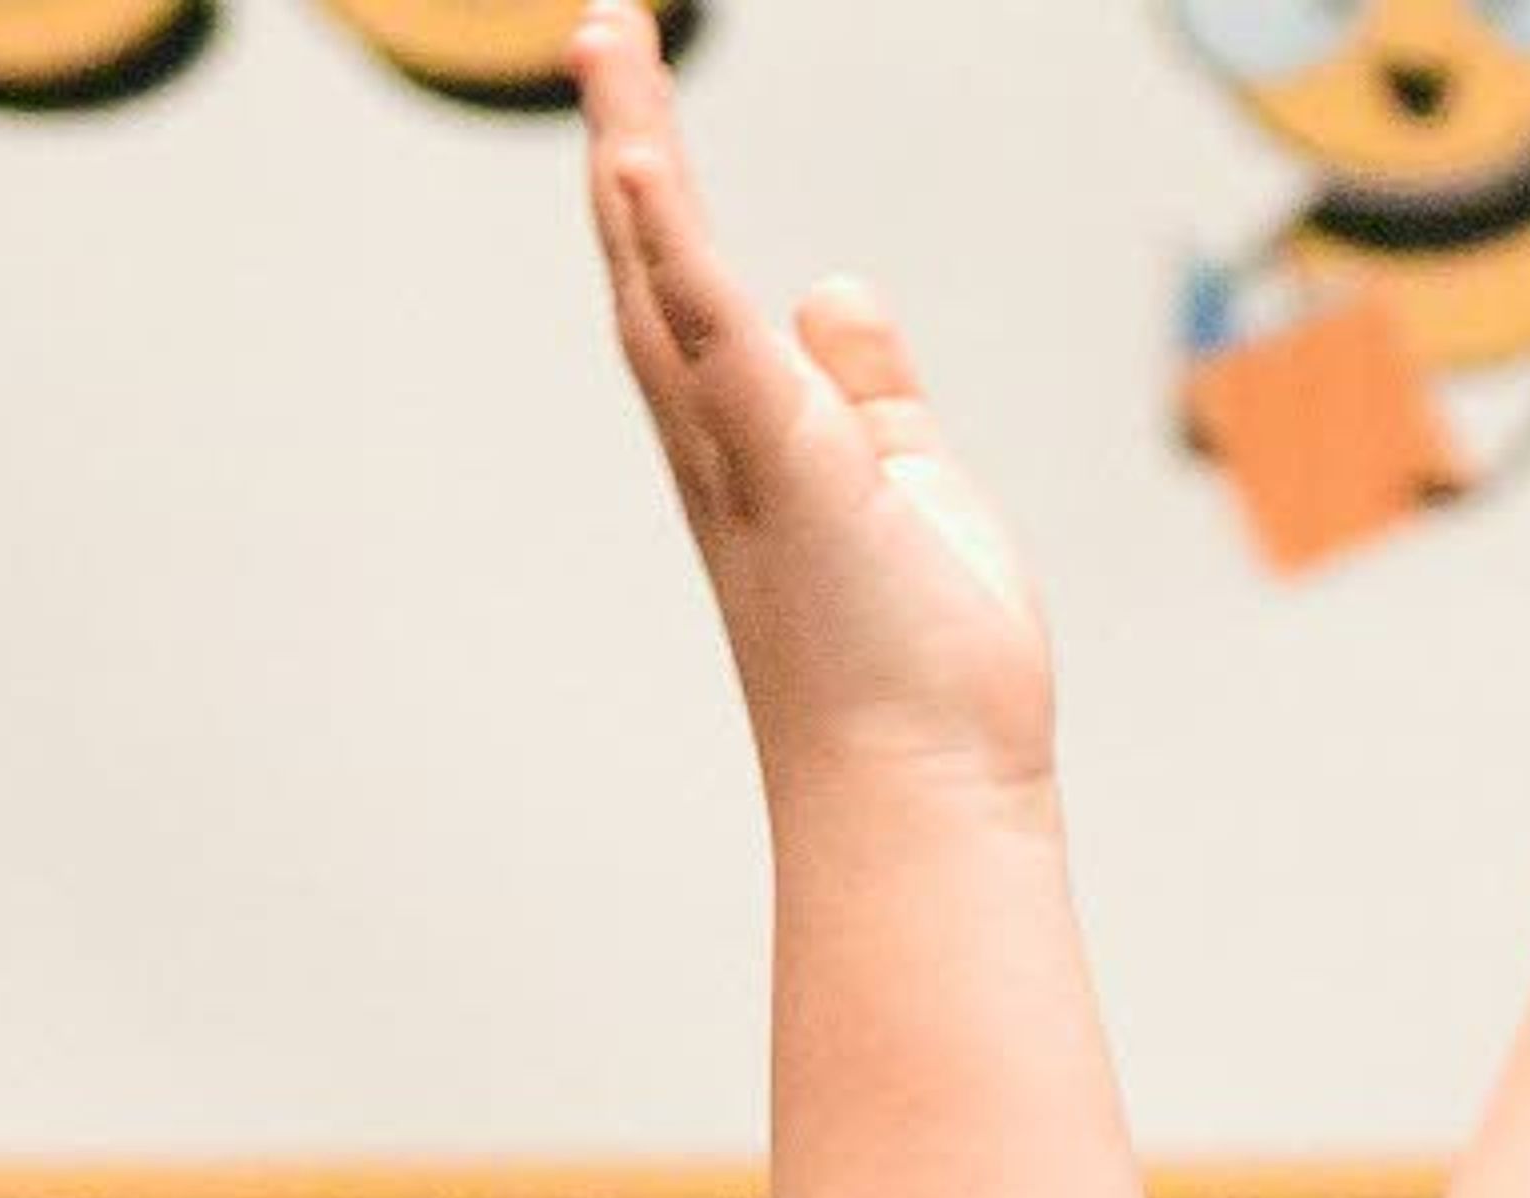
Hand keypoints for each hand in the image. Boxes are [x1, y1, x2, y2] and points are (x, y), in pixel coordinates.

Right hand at [573, 6, 1053, 806]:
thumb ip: (870, 390)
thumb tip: (832, 287)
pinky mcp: (782, 464)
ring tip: (608, 43)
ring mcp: (745, 456)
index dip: (666, 200)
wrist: (926, 791)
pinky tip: (642, 159)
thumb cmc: (924, 671)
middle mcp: (726, 448)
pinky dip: (675, 247)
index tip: (641, 112)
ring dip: (634, 154)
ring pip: (668, 282)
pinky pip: (716, 337)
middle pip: (655, 268)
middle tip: (603, 30)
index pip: (699, 296)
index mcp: (758, 450)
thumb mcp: (909, 486)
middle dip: (627, 143)